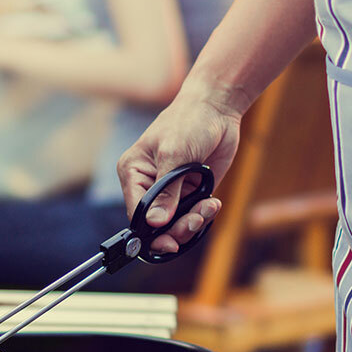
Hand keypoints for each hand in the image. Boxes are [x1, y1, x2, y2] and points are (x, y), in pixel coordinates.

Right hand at [117, 81, 245, 252]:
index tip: (168, 242)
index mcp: (133, 173)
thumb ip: (166, 191)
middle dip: (175, 229)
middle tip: (194, 222)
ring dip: (193, 222)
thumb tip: (155, 222)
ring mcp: (171, 190)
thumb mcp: (175, 154)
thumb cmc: (188, 122)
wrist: (217, 109)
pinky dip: (204, 214)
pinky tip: (213, 202)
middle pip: (155, 225)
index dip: (150, 232)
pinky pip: (193, 214)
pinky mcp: (190, 191)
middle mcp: (149, 185)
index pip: (136, 213)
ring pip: (175, 224)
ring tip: (208, 207)